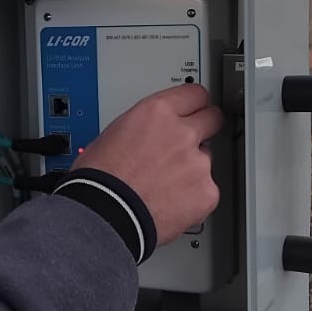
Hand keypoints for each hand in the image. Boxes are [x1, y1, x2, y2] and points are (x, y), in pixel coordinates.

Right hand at [73, 84, 222, 245]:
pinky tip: (171, 204)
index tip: (194, 110)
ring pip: (206, 160)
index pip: (195, 94)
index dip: (193, 104)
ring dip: (192, 169)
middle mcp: (182, 133)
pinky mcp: (206, 193)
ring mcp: (198, 164)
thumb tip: (148, 133)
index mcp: (157, 112)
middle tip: (189, 144)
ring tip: (165, 186)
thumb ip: (142, 127)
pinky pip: (207, 191)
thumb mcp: (113, 133)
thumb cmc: (98, 180)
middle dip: (204, 128)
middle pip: (213, 119)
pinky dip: (194, 198)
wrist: (103, 216)